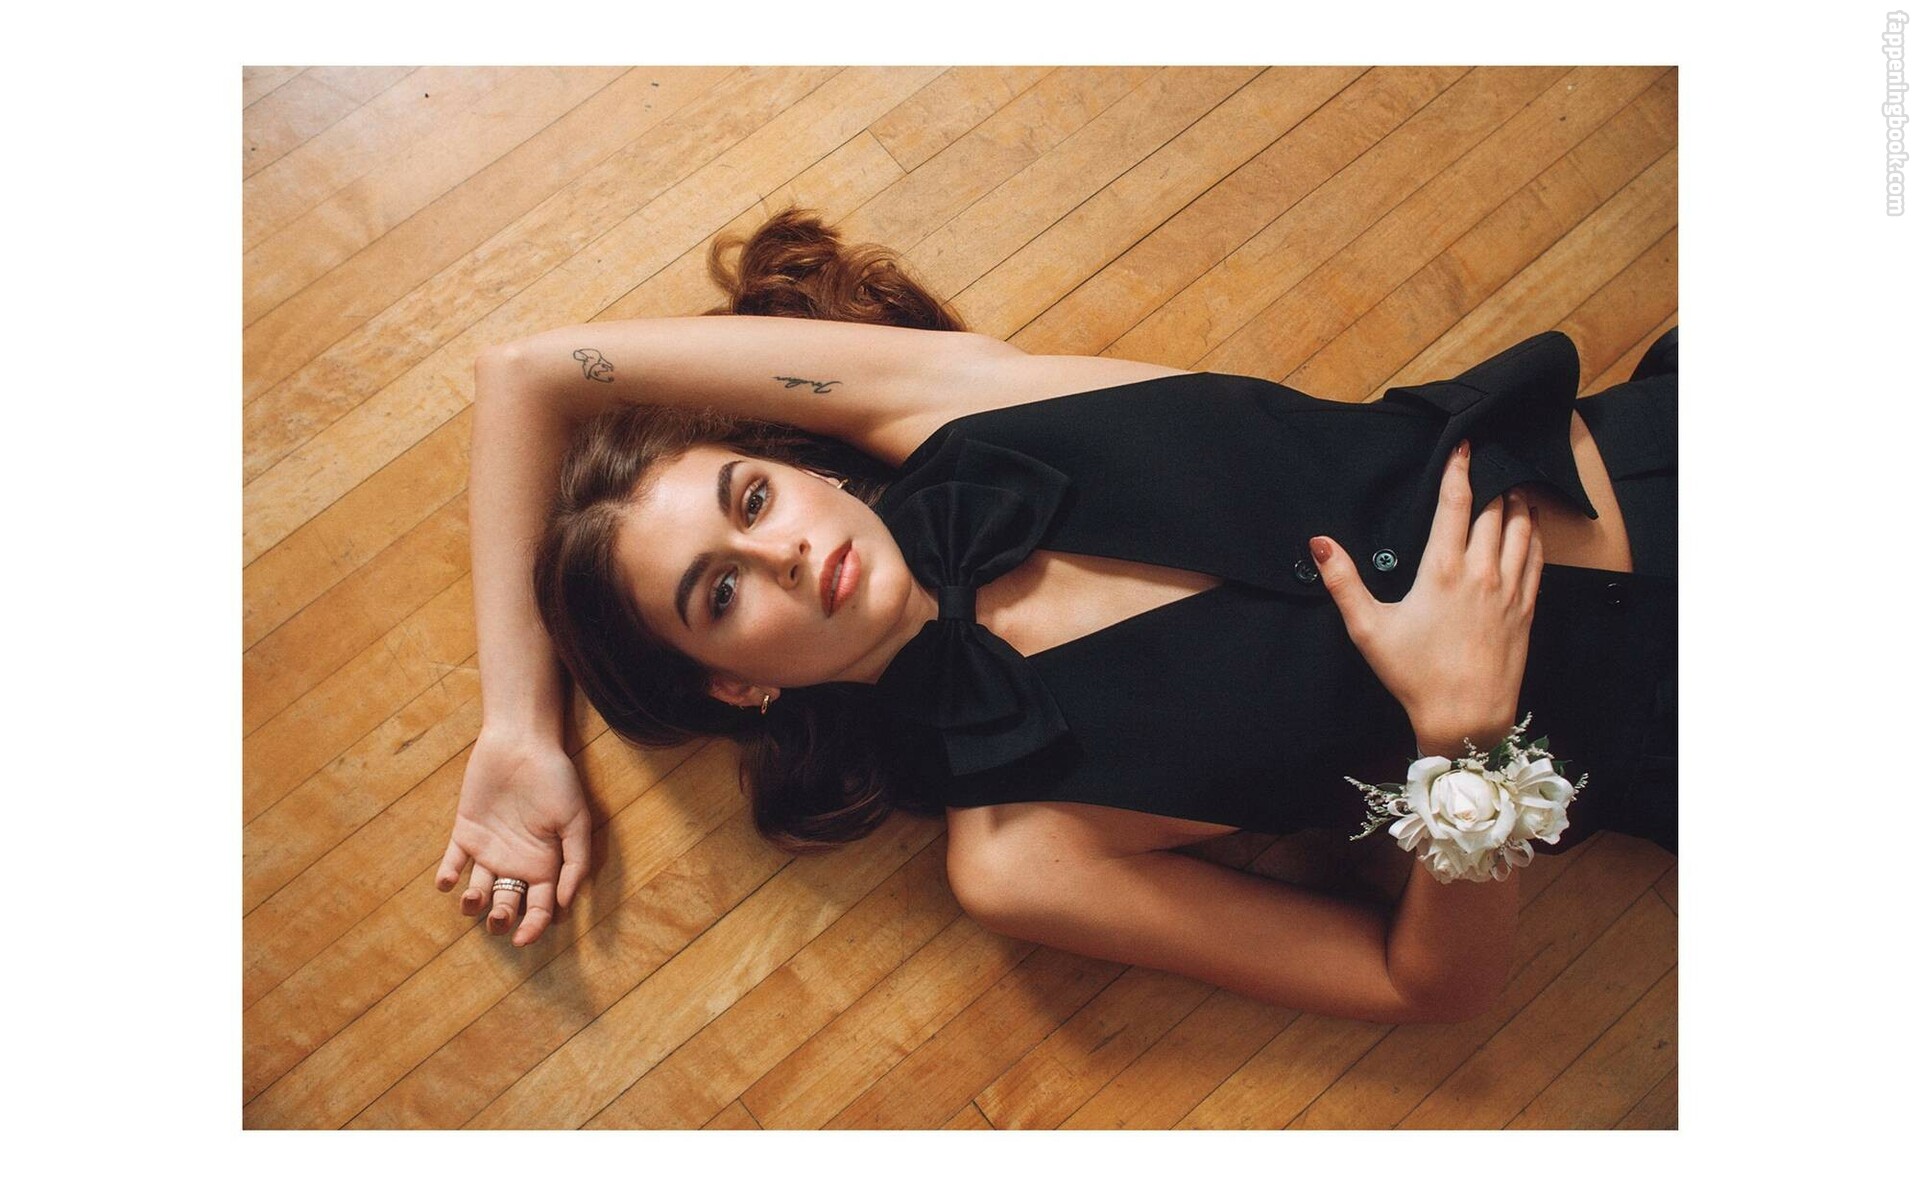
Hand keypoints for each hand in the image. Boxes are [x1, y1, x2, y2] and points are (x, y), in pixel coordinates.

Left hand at [436, 727, 592, 946]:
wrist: (521, 744)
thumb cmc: (555, 779)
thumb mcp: (577, 820)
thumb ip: (575, 862)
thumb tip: (563, 903)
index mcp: (546, 863)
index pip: (541, 907)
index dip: (535, 927)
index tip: (523, 938)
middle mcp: (517, 862)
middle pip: (508, 904)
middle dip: (502, 919)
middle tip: (497, 919)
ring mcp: (490, 849)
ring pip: (478, 890)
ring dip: (472, 904)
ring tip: (471, 901)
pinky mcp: (465, 833)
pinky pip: (453, 862)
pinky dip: (446, 876)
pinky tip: (447, 882)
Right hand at [1313, 440, 1544, 753]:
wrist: (1467, 716)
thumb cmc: (1414, 675)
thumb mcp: (1368, 628)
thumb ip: (1342, 581)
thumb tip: (1319, 543)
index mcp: (1442, 569)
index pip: (1456, 502)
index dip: (1461, 468)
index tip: (1464, 446)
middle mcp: (1482, 570)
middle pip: (1494, 508)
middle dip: (1491, 479)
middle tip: (1488, 460)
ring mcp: (1510, 588)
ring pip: (1521, 527)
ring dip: (1515, 502)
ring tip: (1508, 486)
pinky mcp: (1526, 607)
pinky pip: (1537, 556)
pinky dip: (1533, 532)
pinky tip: (1528, 526)